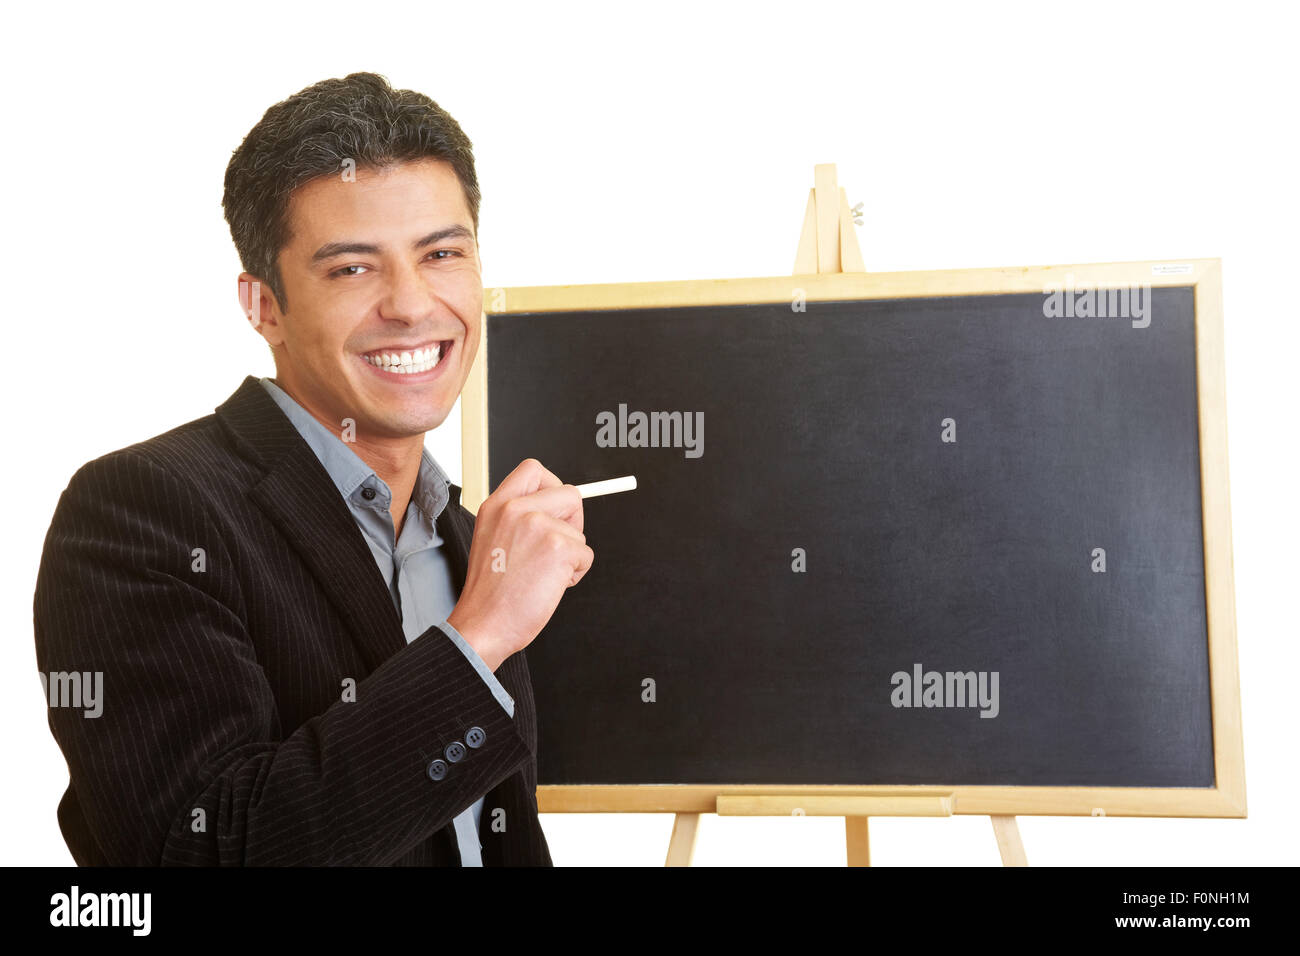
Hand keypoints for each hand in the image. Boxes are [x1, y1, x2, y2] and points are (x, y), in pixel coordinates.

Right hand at [446, 459, 593, 670]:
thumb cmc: (490, 593)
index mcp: (496, 505)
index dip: (553, 487)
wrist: (484, 624)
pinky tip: (550, 585)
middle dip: (573, 521)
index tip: (555, 509)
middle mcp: (516, 509)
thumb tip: (558, 510)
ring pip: (579, 531)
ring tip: (543, 574)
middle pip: (570, 494)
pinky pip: (586, 555)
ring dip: (571, 555)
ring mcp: (538, 525)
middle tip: (557, 548)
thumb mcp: (492, 539)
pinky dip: (576, 573)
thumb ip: (519, 518)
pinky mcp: (558, 548)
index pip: (534, 470)